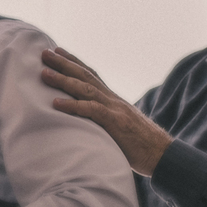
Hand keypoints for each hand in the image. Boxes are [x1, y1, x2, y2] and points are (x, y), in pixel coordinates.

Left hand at [40, 47, 172, 176]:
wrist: (162, 155)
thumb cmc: (140, 145)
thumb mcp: (119, 127)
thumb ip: (104, 120)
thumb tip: (88, 121)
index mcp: (113, 100)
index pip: (92, 75)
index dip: (75, 62)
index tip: (59, 51)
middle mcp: (112, 100)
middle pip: (85, 76)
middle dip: (64, 64)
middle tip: (44, 53)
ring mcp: (114, 109)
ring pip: (85, 89)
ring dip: (63, 80)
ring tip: (44, 73)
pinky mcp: (115, 123)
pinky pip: (91, 111)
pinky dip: (72, 106)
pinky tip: (55, 103)